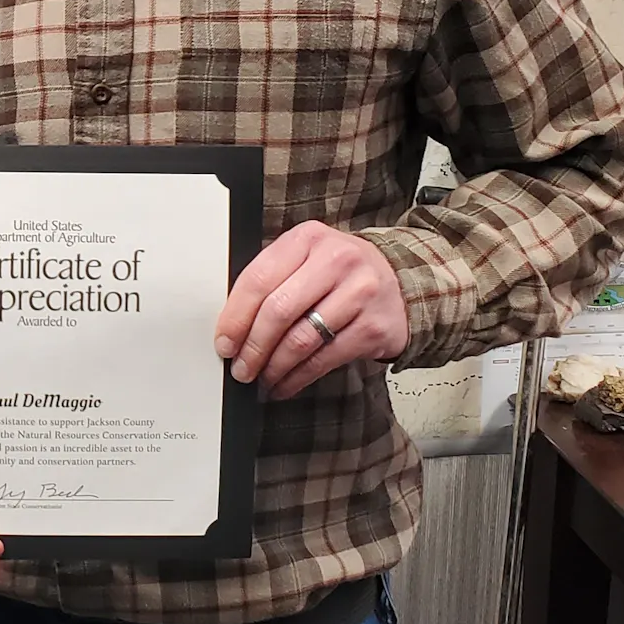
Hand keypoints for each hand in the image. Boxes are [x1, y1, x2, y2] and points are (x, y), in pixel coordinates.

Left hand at [214, 220, 407, 398]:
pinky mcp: (373, 327)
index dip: (235, 316)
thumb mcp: (305, 258)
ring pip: (301, 339)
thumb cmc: (339, 272)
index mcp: (307, 239)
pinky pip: (325, 359)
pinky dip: (298, 377)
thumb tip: (231, 325)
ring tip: (259, 378)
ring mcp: (359, 293)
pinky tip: (285, 384)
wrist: (400, 281)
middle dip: (252, 346)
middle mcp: (336, 261)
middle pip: (278, 311)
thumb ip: (272, 279)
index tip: (223, 341)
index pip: (259, 278)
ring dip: (273, 367)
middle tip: (240, 367)